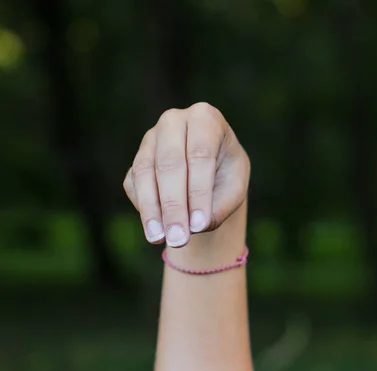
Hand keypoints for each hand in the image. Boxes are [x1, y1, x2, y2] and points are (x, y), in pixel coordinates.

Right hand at [123, 102, 249, 247]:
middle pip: (170, 163)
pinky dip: (144, 207)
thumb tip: (195, 226)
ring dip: (152, 209)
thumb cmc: (226, 175)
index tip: (200, 225)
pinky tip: (155, 230)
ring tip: (160, 239)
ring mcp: (150, 138)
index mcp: (205, 118)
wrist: (210, 171)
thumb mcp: (235, 188)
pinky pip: (134, 184)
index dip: (199, 191)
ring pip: (146, 173)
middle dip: (174, 205)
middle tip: (179, 238)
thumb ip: (220, 205)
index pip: (200, 154)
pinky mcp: (136, 160)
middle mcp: (174, 121)